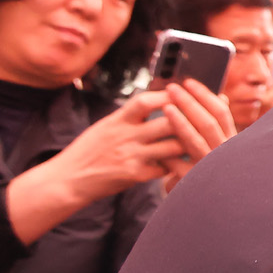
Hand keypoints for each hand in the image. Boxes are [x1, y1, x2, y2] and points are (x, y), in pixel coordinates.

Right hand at [5, 90, 184, 243]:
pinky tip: (183, 164)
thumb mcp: (104, 127)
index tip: (182, 93)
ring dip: (187, 144)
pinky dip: (175, 165)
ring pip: (171, 146)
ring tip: (199, 141)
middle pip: (166, 123)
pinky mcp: (134, 175)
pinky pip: (164, 168)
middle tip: (204, 119)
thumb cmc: (88, 151)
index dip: (166, 96)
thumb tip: (153, 103)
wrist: (68, 179)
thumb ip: (128, 117)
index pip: (145, 101)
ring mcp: (131, 156)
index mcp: (116, 120)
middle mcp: (124, 136)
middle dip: (187, 120)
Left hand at [159, 80, 235, 193]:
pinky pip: (181, 164)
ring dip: (181, 121)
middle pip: (210, 121)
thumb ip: (216, 125)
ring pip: (198, 139)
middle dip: (190, 102)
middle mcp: (226, 153)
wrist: (210, 209)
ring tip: (166, 106)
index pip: (221, 112)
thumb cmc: (210, 173)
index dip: (204, 95)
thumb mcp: (216, 147)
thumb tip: (221, 96)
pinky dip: (169, 154)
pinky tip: (157, 144)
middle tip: (173, 88)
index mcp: (230, 141)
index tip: (188, 82)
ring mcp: (214, 167)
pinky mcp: (199, 182)